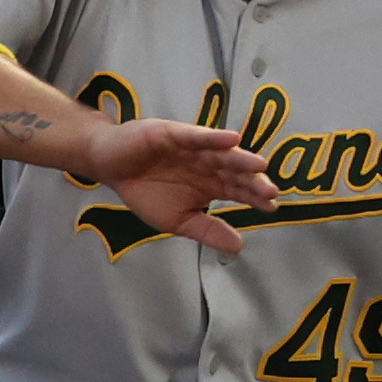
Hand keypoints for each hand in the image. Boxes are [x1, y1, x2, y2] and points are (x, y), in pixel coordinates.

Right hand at [66, 112, 277, 250]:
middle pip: (236, 173)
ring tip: (259, 165)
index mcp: (212, 184)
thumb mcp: (178, 220)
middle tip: (270, 191)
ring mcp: (194, 148)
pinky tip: (231, 139)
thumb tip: (239, 246)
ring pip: (222, 154)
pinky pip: (196, 136)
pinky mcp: (174, 134)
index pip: (240, 191)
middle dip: (253, 181)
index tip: (272, 206)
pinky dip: (213, 137)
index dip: (256, 198)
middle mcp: (208, 164)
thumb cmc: (144, 192)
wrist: (109, 168)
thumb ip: (207, 230)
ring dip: (240, 159)